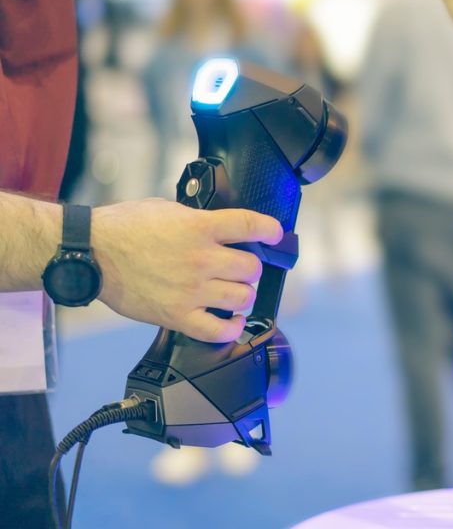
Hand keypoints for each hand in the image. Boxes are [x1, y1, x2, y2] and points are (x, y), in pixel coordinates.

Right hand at [92, 198, 282, 342]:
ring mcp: (191, 290)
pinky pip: (218, 331)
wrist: (90, 253)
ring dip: (244, 295)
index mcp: (199, 228)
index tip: (274, 233)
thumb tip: (220, 227)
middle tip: (242, 267)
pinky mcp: (177, 315)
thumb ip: (198, 219)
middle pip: (252, 268)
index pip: (251, 226)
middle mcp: (200, 259)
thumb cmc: (123, 228)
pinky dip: (232, 328)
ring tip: (235, 291)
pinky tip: (233, 321)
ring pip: (242, 298)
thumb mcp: (167, 209)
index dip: (270, 230)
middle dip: (251, 267)